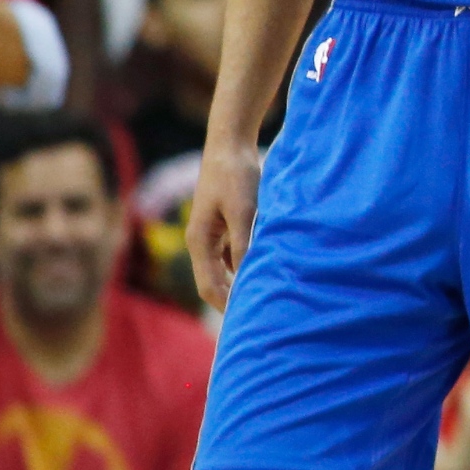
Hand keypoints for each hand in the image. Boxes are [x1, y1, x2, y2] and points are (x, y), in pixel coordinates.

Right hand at [186, 143, 261, 310]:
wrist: (231, 145)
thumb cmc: (236, 175)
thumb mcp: (243, 210)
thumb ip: (244, 242)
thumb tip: (247, 275)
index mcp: (200, 241)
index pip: (209, 287)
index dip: (226, 306)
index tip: (246, 324)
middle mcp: (203, 242)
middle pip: (216, 282)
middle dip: (234, 300)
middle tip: (259, 319)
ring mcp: (214, 235)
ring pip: (228, 269)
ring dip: (243, 282)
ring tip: (268, 298)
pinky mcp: (227, 226)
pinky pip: (236, 254)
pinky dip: (249, 263)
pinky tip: (270, 269)